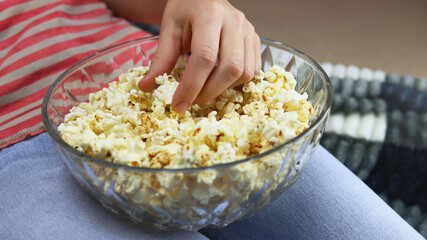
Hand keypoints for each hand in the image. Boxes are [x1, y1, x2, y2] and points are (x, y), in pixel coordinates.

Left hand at [138, 0, 260, 112]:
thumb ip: (161, 59)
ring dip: (223, 89)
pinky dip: (236, 83)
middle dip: (209, 92)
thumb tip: (148, 87)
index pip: (204, 57)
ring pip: (244, 72)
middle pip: (230, 68)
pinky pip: (252, 70)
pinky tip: (219, 80)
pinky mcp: (255, 39)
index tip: (179, 104)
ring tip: (204, 89)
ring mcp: (248, 30)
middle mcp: (234, 21)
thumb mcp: (169, 29)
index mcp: (209, 14)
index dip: (192, 86)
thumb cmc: (186, 10)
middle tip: (191, 100)